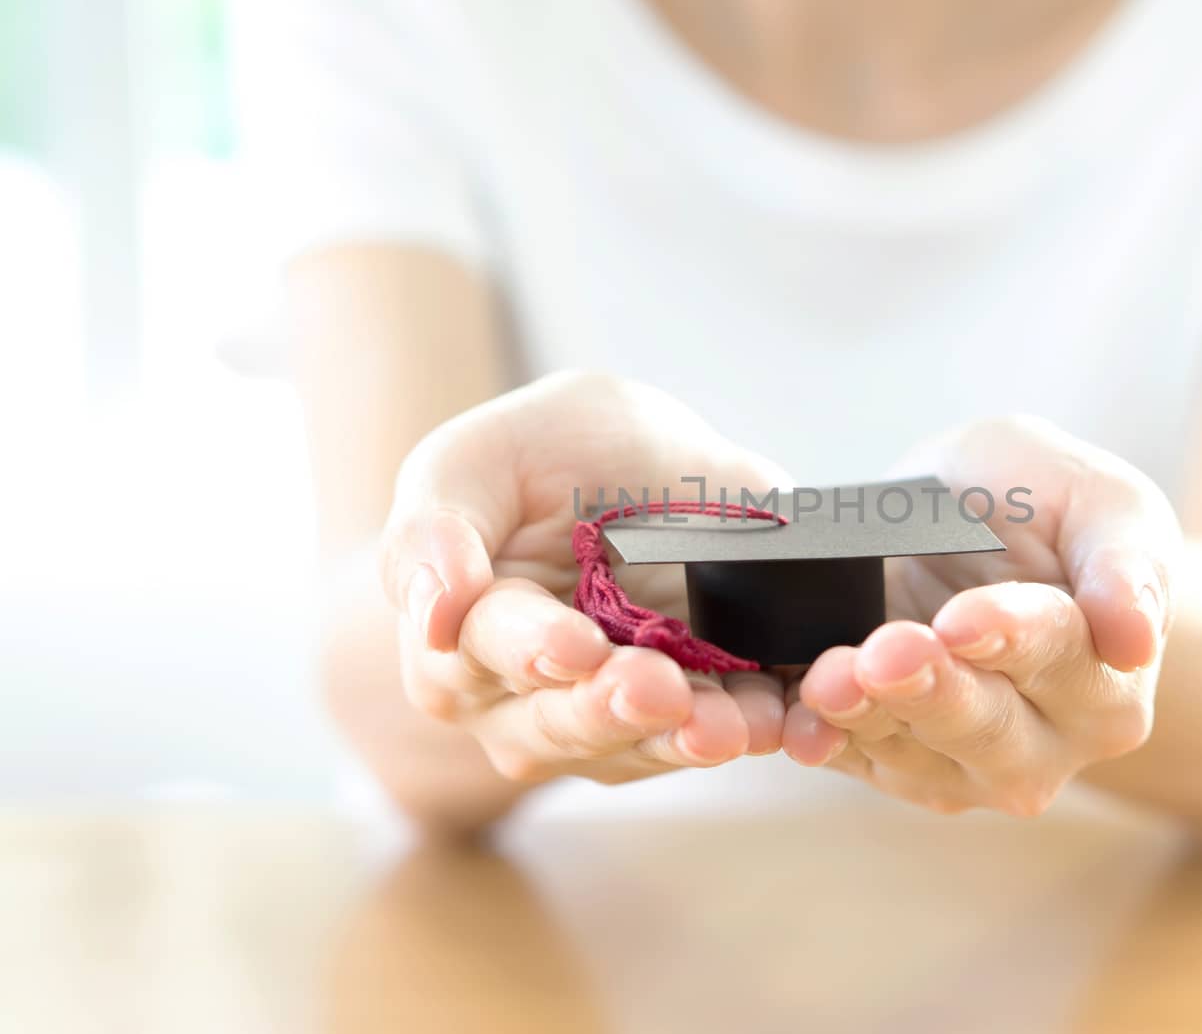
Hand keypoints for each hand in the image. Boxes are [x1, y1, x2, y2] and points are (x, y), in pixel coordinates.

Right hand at [378, 371, 792, 786]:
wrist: (642, 461)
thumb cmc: (546, 453)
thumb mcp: (481, 457)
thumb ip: (434, 525)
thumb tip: (431, 613)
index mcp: (458, 631)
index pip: (484, 649)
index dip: (528, 649)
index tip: (575, 646)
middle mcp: (514, 698)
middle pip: (555, 722)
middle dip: (611, 709)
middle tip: (661, 691)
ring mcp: (594, 723)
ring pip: (630, 749)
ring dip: (679, 740)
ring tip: (727, 726)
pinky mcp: (674, 728)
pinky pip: (700, 742)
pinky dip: (739, 731)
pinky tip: (770, 723)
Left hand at [781, 416, 1181, 814]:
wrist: (971, 523)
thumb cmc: (1047, 505)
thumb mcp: (1099, 498)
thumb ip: (1127, 558)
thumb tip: (1137, 637)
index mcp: (1107, 677)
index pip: (1062, 659)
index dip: (1011, 639)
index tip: (964, 620)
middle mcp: (1046, 741)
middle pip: (988, 728)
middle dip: (932, 690)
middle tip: (886, 653)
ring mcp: (966, 765)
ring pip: (915, 755)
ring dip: (868, 719)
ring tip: (829, 679)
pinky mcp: (894, 766)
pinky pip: (856, 762)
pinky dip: (824, 741)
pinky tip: (798, 723)